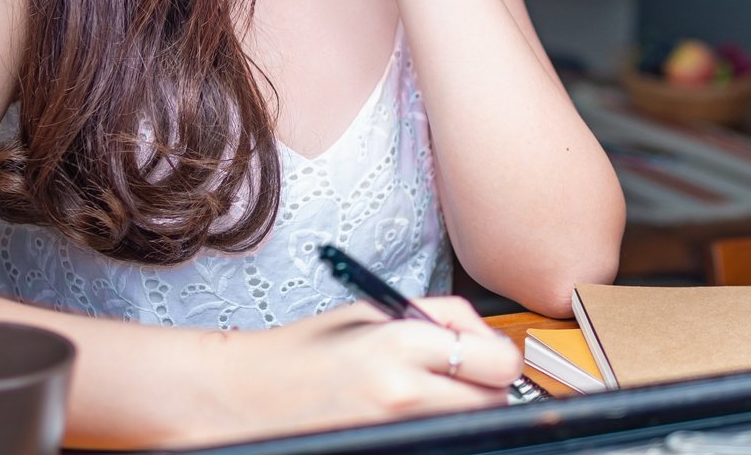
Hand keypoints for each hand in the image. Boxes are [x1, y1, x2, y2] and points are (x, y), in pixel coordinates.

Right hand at [183, 297, 520, 444]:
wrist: (253, 394)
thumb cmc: (310, 348)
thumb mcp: (376, 311)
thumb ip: (438, 315)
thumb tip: (482, 333)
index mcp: (404, 344)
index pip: (497, 360)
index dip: (497, 354)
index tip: (484, 351)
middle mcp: (406, 393)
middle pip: (493, 400)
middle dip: (485, 384)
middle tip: (461, 372)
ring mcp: (398, 429)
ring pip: (469, 423)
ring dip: (462, 405)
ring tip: (428, 388)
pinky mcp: (390, 447)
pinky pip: (437, 437)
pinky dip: (435, 423)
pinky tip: (409, 409)